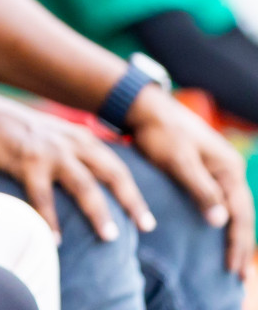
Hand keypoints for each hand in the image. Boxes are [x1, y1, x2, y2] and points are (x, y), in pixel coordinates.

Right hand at [0, 92, 152, 242]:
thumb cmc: (7, 126)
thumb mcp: (47, 131)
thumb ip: (67, 147)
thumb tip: (84, 171)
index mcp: (77, 135)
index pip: (116, 164)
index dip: (133, 189)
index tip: (144, 215)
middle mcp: (69, 141)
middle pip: (112, 173)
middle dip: (131, 201)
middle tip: (145, 226)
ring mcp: (49, 151)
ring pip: (85, 186)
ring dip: (100, 213)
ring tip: (110, 237)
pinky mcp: (27, 161)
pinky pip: (44, 197)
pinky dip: (51, 220)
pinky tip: (56, 239)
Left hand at [126, 86, 253, 272]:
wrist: (141, 107)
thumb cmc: (160, 132)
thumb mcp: (180, 161)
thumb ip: (201, 189)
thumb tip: (222, 221)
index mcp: (228, 168)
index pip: (240, 214)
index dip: (237, 243)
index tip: (232, 268)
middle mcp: (227, 169)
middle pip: (239, 213)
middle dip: (238, 244)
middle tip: (234, 274)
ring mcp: (215, 169)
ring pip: (229, 208)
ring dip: (230, 234)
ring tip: (227, 261)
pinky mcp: (199, 170)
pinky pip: (215, 200)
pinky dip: (217, 219)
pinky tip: (211, 234)